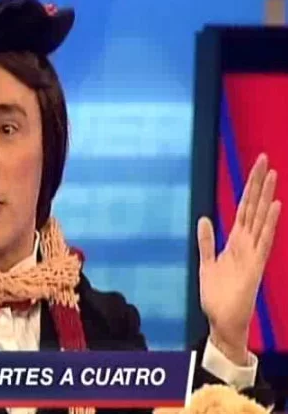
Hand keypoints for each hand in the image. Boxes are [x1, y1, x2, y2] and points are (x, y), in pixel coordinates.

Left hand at [197, 154, 280, 364]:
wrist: (222, 320)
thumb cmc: (217, 294)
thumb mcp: (206, 262)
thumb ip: (206, 241)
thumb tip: (204, 218)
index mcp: (234, 241)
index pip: (243, 208)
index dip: (249, 188)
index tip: (257, 167)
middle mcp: (246, 243)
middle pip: (253, 207)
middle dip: (258, 183)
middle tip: (265, 158)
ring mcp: (252, 253)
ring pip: (260, 219)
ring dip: (266, 197)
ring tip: (274, 174)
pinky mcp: (255, 266)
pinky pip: (263, 241)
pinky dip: (269, 224)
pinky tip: (275, 206)